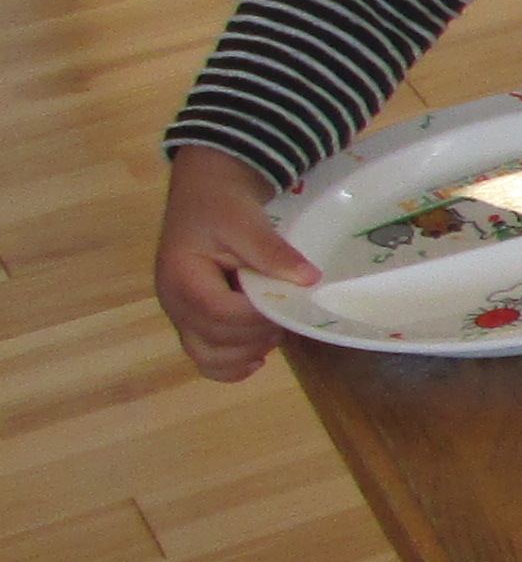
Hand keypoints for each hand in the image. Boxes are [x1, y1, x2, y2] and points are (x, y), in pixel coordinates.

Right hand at [158, 145, 319, 381]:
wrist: (206, 196)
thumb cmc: (221, 206)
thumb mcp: (247, 221)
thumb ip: (272, 252)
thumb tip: (308, 280)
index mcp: (180, 276)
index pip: (218, 312)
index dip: (256, 316)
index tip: (285, 303)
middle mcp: (173, 302)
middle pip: (214, 339)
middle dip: (256, 333)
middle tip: (285, 315)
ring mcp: (180, 315)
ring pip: (207, 356)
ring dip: (246, 353)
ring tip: (272, 331)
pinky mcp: (192, 321)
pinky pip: (205, 357)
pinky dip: (230, 366)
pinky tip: (257, 357)